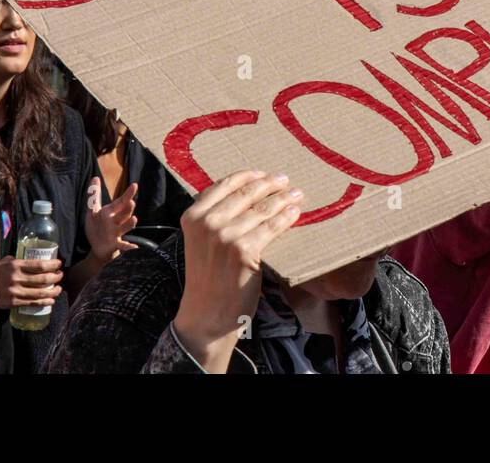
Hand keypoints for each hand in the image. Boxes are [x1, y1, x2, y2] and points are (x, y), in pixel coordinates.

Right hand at [0, 255, 62, 309]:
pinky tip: (51, 301)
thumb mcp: (3, 262)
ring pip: (40, 292)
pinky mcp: (13, 302)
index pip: (39, 265)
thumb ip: (16, 260)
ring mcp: (15, 291)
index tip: (59, 264)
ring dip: (53, 291)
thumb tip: (28, 259)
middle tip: (60, 275)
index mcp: (15, 265)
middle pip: (43, 278)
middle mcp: (17, 278)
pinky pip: (32, 303)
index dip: (52, 265)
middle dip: (56, 277)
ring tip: (59, 289)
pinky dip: (44, 302)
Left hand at [85, 177, 138, 263]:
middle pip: (124, 214)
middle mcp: (116, 221)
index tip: (134, 185)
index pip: (120, 202)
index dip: (127, 194)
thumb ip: (94, 195)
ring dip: (129, 224)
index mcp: (111, 212)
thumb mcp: (93, 211)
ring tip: (134, 219)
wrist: (98, 248)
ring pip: (124, 227)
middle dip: (127, 208)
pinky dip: (128, 246)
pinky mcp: (115, 245)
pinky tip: (133, 247)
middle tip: (131, 202)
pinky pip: (122, 245)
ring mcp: (116, 233)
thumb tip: (95, 177)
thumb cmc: (97, 227)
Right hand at [171, 170, 301, 371]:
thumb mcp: (200, 240)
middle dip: (269, 184)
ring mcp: (225, 236)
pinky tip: (295, 213)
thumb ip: (215, 217)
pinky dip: (286, 218)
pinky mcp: (244, 251)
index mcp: (193, 216)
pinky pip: (272, 227)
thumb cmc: (208, 277)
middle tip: (285, 180)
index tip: (264, 174)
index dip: (249, 176)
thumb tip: (247, 193)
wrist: (206, 314)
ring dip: (283, 198)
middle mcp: (207, 222)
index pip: (225, 184)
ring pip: (262, 209)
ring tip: (296, 194)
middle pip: (246, 193)